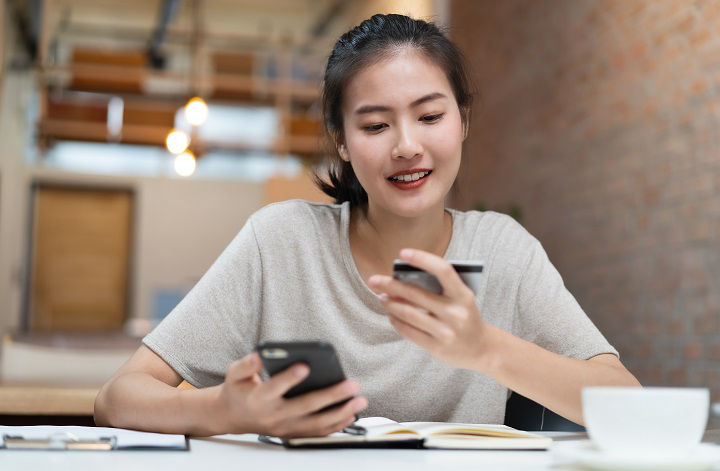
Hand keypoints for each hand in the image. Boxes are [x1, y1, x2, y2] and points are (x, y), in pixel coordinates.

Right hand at [212, 352, 367, 436]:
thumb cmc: (239, 390)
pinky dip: (337, 425)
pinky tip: (352, 414)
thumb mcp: (234, 374)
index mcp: (258, 399)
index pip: (274, 387)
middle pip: (305, 407)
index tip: (305, 366)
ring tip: (360, 400)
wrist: (234, 417)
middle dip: (331, 396)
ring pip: (317, 423)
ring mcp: (286, 428)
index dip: (289, 378)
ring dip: (341, 413)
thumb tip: (260, 355)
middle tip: (351, 384)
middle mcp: (274, 416)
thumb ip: (246, 364)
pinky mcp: (294, 434)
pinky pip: (318, 432)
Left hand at [368, 248, 489, 369]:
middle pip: (416, 293)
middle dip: (391, 285)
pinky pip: (409, 331)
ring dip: (390, 304)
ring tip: (381, 297)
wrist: (482, 349)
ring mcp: (446, 331)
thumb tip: (402, 280)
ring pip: (408, 314)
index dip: (422, 259)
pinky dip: (396, 321)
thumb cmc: (465, 317)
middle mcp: (456, 313)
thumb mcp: (461, 299)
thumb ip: (439, 289)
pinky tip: (391, 315)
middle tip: (374, 280)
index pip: (442, 270)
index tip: (403, 253)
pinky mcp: (437, 347)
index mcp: (464, 295)